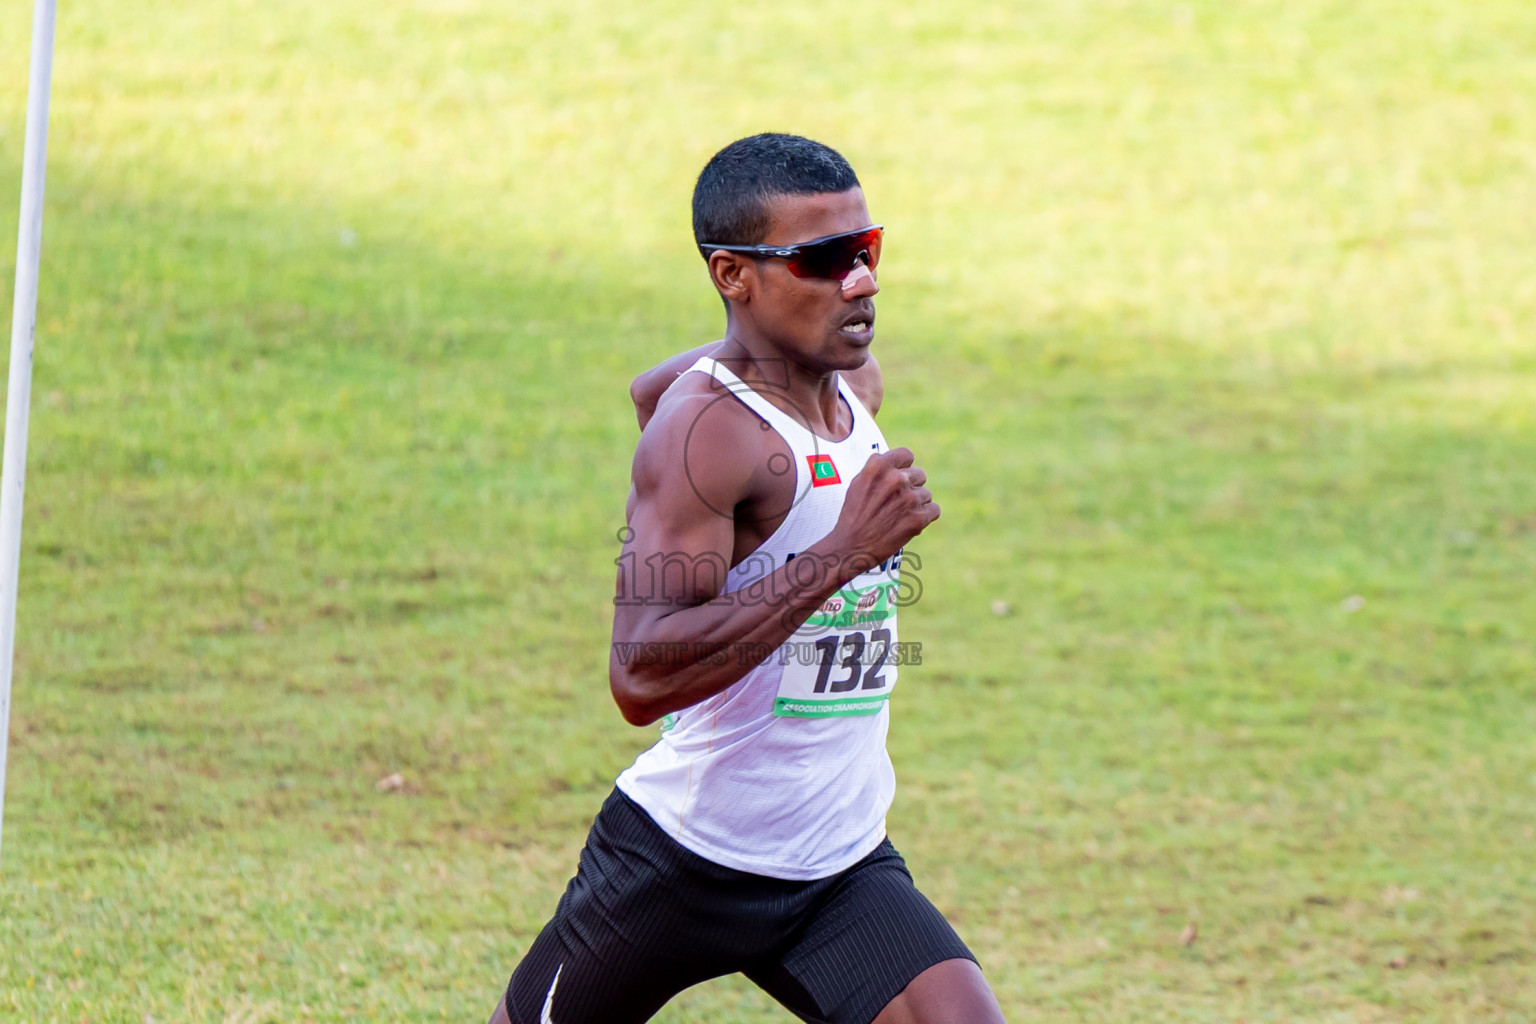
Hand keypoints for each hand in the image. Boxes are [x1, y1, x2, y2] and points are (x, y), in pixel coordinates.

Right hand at [827, 447, 938, 566]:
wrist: (850, 547)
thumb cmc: (853, 515)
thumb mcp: (858, 483)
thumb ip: (879, 469)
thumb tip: (897, 463)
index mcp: (879, 466)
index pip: (907, 454)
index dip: (904, 467)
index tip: (900, 477)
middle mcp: (896, 479)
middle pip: (919, 475)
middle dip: (911, 487)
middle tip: (896, 503)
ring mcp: (909, 498)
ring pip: (926, 494)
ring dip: (916, 504)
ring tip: (898, 516)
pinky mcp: (918, 518)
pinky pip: (934, 510)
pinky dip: (925, 517)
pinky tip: (909, 523)